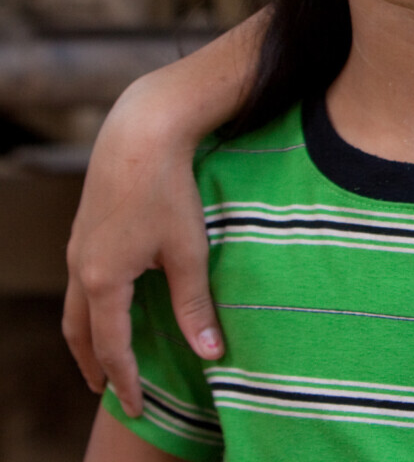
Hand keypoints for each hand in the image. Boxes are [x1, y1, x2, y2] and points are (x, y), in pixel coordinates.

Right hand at [62, 78, 221, 415]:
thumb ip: (195, 305)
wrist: (141, 132)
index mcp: (103, 280)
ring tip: (103, 355)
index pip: (111, 346)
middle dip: (94, 365)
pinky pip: (81, 280)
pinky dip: (90, 305)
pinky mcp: (85, 228)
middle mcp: (81, 267)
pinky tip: (110, 302)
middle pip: (79, 332)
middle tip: (108, 391)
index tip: (134, 406)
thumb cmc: (169, 192)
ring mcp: (77, 247)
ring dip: (87, 336)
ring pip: (75, 306)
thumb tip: (211, 353)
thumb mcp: (189, 252)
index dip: (124, 380)